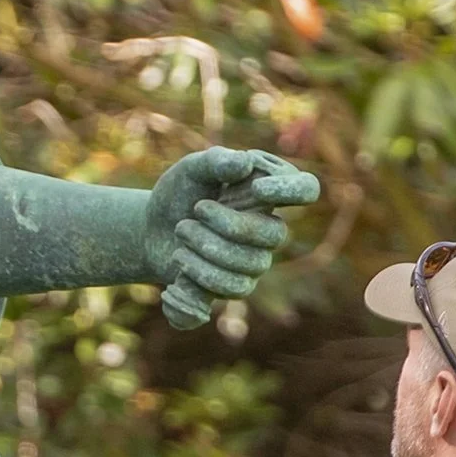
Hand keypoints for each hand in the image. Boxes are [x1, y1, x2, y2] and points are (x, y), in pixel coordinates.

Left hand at [144, 148, 319, 329]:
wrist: (150, 228)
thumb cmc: (180, 193)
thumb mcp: (192, 169)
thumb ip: (216, 161)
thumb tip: (245, 162)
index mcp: (267, 193)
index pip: (305, 188)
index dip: (291, 189)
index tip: (257, 189)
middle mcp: (268, 232)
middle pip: (273, 238)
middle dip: (227, 226)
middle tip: (191, 214)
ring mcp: (251, 263)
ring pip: (247, 271)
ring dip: (203, 252)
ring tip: (179, 233)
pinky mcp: (229, 287)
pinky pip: (224, 295)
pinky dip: (192, 287)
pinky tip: (172, 283)